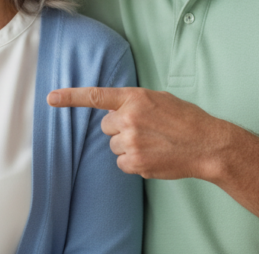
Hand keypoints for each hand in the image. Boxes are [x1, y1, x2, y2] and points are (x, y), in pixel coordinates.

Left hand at [47, 87, 229, 180]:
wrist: (207, 144)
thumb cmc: (186, 120)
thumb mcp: (159, 99)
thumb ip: (135, 102)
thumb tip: (118, 111)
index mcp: (135, 98)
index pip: (96, 96)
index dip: (70, 97)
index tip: (50, 98)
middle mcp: (129, 118)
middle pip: (106, 127)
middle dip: (120, 129)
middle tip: (144, 130)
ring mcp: (132, 142)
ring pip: (114, 146)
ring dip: (128, 145)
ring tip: (153, 143)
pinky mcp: (136, 162)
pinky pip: (122, 163)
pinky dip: (133, 162)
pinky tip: (153, 155)